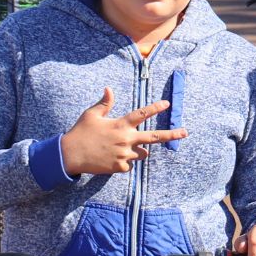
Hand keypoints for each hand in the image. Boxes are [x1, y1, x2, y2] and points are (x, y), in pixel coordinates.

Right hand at [59, 88, 186, 174]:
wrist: (70, 155)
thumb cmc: (80, 132)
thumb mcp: (91, 115)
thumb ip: (104, 103)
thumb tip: (109, 89)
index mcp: (120, 124)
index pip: (142, 114)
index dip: (156, 108)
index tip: (167, 104)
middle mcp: (126, 139)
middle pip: (154, 137)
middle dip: (172, 134)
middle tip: (185, 132)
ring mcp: (125, 154)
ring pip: (142, 153)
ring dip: (137, 150)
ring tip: (118, 148)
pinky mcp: (120, 167)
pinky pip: (130, 165)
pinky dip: (124, 162)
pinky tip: (109, 158)